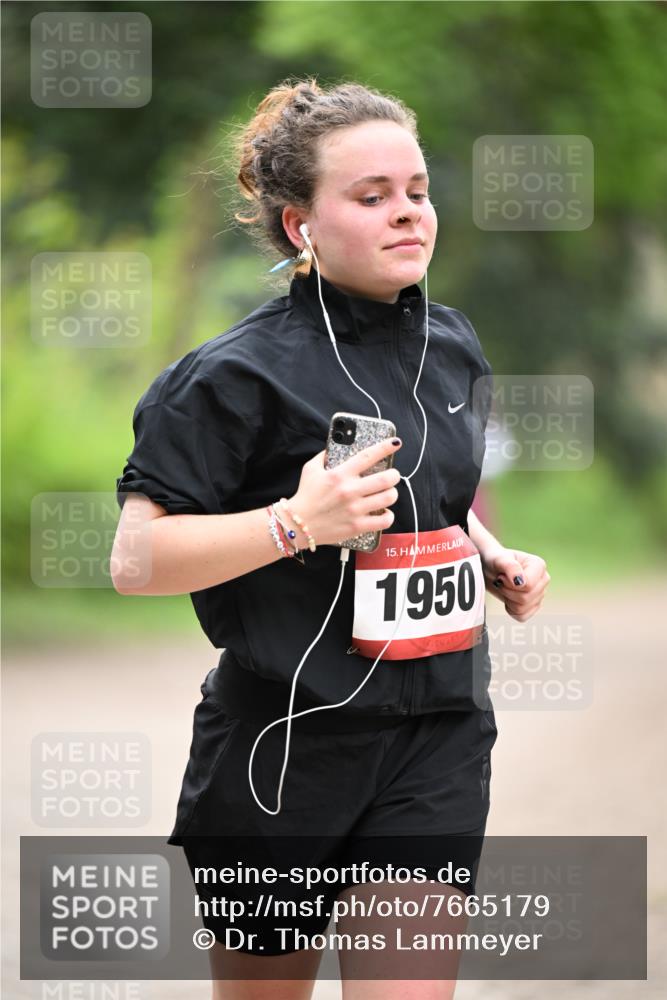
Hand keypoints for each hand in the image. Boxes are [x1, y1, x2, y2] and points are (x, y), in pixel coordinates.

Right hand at [287, 437, 402, 547]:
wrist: (297, 524)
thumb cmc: (305, 496)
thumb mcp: (311, 469)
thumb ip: (324, 456)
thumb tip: (337, 445)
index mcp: (340, 474)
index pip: (368, 456)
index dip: (385, 447)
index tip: (395, 443)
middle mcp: (350, 491)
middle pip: (386, 478)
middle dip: (394, 475)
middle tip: (392, 475)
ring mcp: (355, 509)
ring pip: (389, 498)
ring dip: (392, 493)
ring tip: (387, 493)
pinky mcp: (357, 526)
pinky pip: (384, 521)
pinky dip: (388, 516)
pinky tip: (383, 513)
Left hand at [482, 547, 550, 621]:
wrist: (491, 569)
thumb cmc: (495, 560)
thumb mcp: (498, 559)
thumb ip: (510, 566)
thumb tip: (520, 581)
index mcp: (539, 565)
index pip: (529, 585)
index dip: (510, 584)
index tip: (501, 576)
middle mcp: (543, 580)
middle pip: (525, 598)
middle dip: (507, 592)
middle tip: (500, 582)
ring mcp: (540, 594)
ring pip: (523, 608)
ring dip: (508, 600)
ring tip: (504, 588)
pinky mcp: (534, 606)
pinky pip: (522, 617)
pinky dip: (511, 610)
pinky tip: (507, 598)